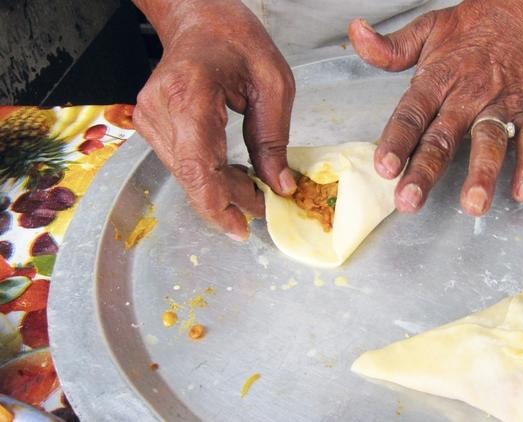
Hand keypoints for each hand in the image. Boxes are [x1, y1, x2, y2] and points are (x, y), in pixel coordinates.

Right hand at [132, 0, 296, 239]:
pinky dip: (210, 175)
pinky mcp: (152, 125)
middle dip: (229, 200)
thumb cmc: (236, 40)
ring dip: (221, 189)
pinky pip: (183, 163)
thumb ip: (273, 138)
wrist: (199, 19)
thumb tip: (279, 186)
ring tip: (254, 189)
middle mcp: (159, 109)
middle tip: (264, 207)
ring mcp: (150, 118)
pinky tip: (234, 174)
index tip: (242, 228)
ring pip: (187, 174)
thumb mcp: (273, 83)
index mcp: (188, 93)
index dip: (218, 203)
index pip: (197, 164)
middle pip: (192, 176)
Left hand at [349, 0, 522, 215]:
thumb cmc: (472, 27)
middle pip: (444, 137)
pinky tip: (522, 192)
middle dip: (426, 171)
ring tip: (473, 203)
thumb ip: (391, 46)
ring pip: (490, 141)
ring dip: (482, 173)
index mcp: (438, 77)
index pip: (412, 113)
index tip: (384, 167)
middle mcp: (468, 94)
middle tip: (411, 200)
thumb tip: (357, 34)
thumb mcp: (427, 29)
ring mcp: (500, 104)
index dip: (397, 140)